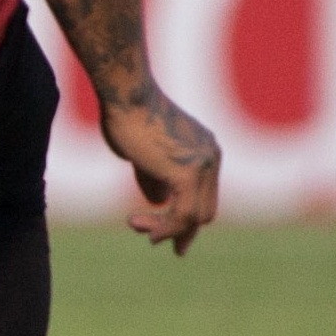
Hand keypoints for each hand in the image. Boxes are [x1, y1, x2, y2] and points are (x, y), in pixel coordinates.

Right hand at [99, 88, 221, 253]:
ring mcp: (204, 166)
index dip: (185, 217)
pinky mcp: (188, 174)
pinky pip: (182, 214)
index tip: (168, 236)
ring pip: (193, 216)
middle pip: (204, 209)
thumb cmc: (126, 114)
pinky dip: (164, 226)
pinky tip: (141, 226)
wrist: (125, 94)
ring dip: (165, 229)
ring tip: (134, 225)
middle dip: (180, 229)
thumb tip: (158, 201)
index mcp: (205, 149)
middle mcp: (211, 157)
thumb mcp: (141, 151)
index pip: (202, 194)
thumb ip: (153, 175)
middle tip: (155, 242)